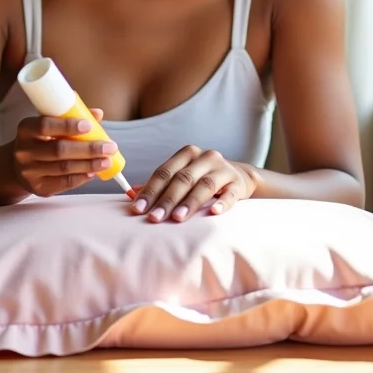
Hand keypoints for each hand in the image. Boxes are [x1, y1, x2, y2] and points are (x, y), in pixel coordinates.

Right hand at [12, 108, 117, 196]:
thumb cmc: (41, 139)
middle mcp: (24, 151)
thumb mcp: (50, 125)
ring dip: (89, 164)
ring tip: (107, 160)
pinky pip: (63, 183)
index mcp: (26, 129)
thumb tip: (98, 114)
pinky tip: (93, 172)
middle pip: (59, 150)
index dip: (67, 125)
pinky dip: (81, 178)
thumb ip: (72, 117)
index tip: (89, 125)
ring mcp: (29, 172)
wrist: (20, 166)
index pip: (45, 125)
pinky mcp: (38, 188)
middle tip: (110, 146)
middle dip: (88, 149)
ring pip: (64, 168)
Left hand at [132, 145, 257, 222]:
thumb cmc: (204, 177)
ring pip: (204, 185)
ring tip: (177, 218)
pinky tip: (213, 212)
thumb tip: (131, 195)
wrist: (240, 176)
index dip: (150, 190)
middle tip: (154, 218)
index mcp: (187, 154)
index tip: (138, 209)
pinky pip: (230, 193)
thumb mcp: (183, 174)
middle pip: (182, 179)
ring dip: (189, 203)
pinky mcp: (238, 182)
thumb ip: (161, 184)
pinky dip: (222, 202)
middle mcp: (205, 157)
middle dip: (167, 200)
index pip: (164, 172)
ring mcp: (223, 169)